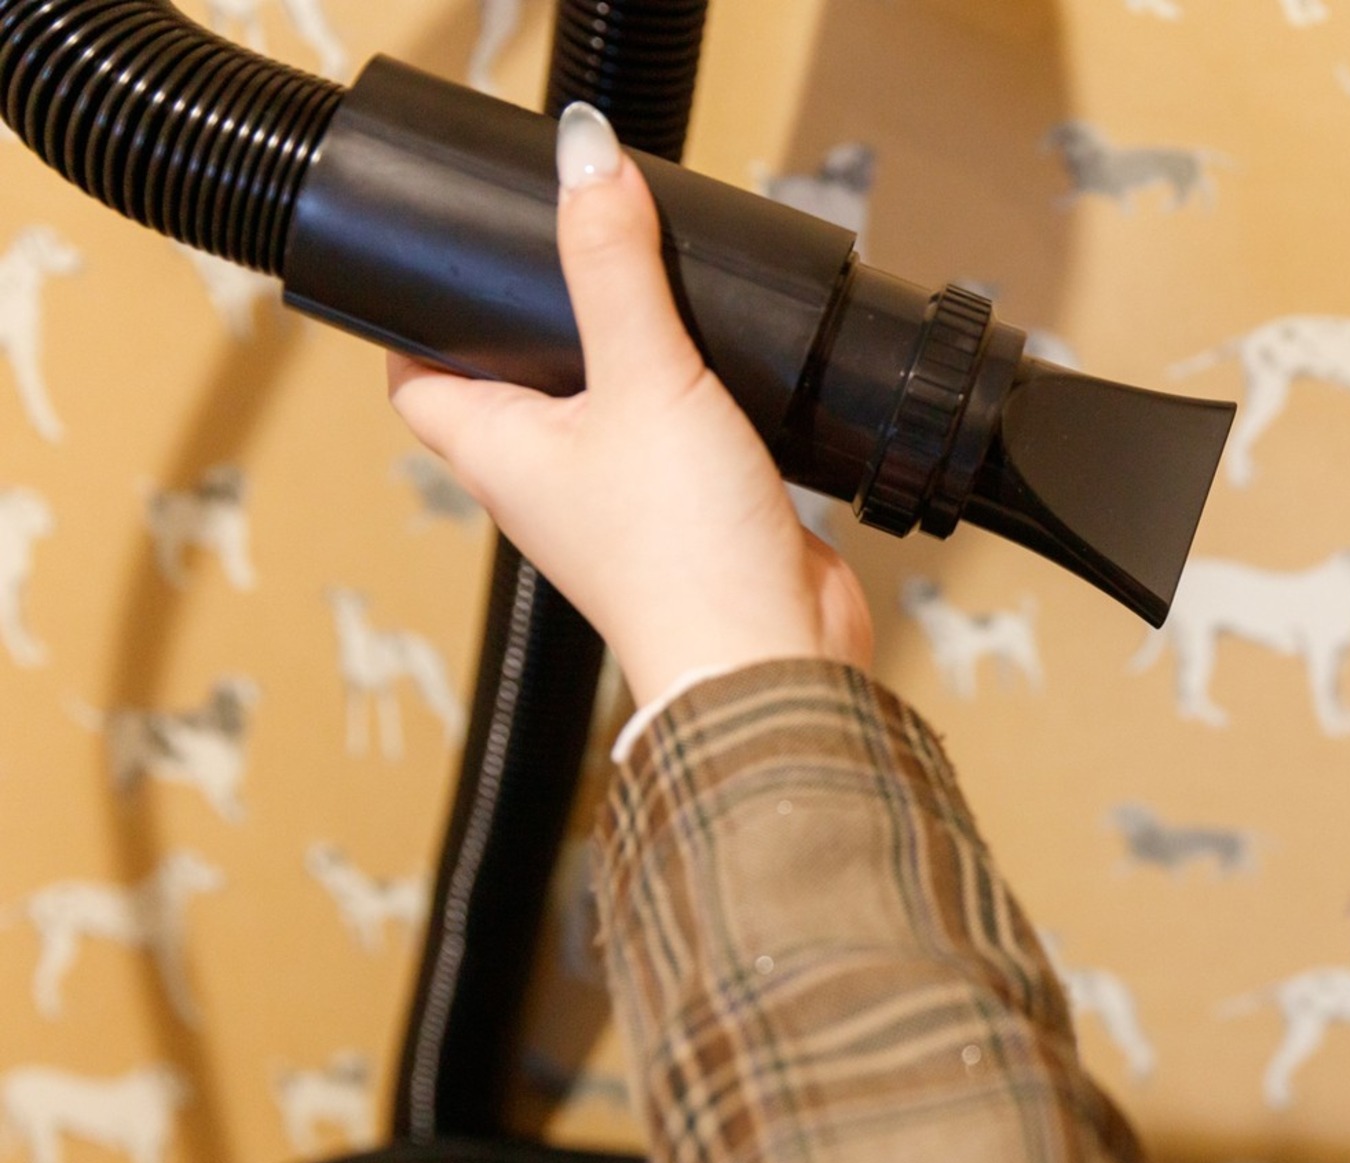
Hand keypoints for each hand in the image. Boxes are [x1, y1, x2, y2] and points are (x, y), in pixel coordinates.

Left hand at [386, 102, 871, 707]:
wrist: (772, 660)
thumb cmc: (681, 554)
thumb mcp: (645, 379)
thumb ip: (617, 266)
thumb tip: (585, 154)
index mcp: (498, 453)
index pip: (416, 374)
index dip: (416, 309)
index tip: (441, 250)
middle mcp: (548, 481)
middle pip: (514, 380)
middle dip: (538, 315)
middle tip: (564, 242)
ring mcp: (620, 500)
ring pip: (602, 406)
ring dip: (624, 353)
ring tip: (650, 287)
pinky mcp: (694, 510)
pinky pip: (678, 435)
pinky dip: (696, 394)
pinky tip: (730, 364)